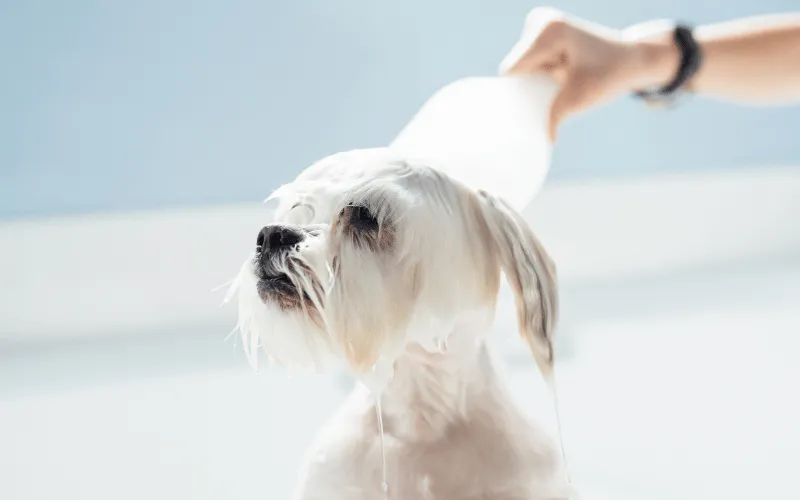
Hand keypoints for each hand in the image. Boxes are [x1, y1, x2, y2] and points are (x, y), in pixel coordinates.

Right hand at [500, 7, 678, 140]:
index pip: (512, 70)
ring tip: (558, 85)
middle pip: (515, 67)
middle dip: (526, 86)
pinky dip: (539, 74)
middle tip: (549, 98)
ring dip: (534, 80)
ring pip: (521, 66)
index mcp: (548, 32)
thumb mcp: (580, 100)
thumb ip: (555, 118)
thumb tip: (544, 140)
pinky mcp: (542, 32)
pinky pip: (528, 61)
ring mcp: (540, 24)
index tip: (526, 110)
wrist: (631, 58)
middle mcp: (540, 21)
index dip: (516, 92)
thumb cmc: (609, 74)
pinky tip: (556, 80)